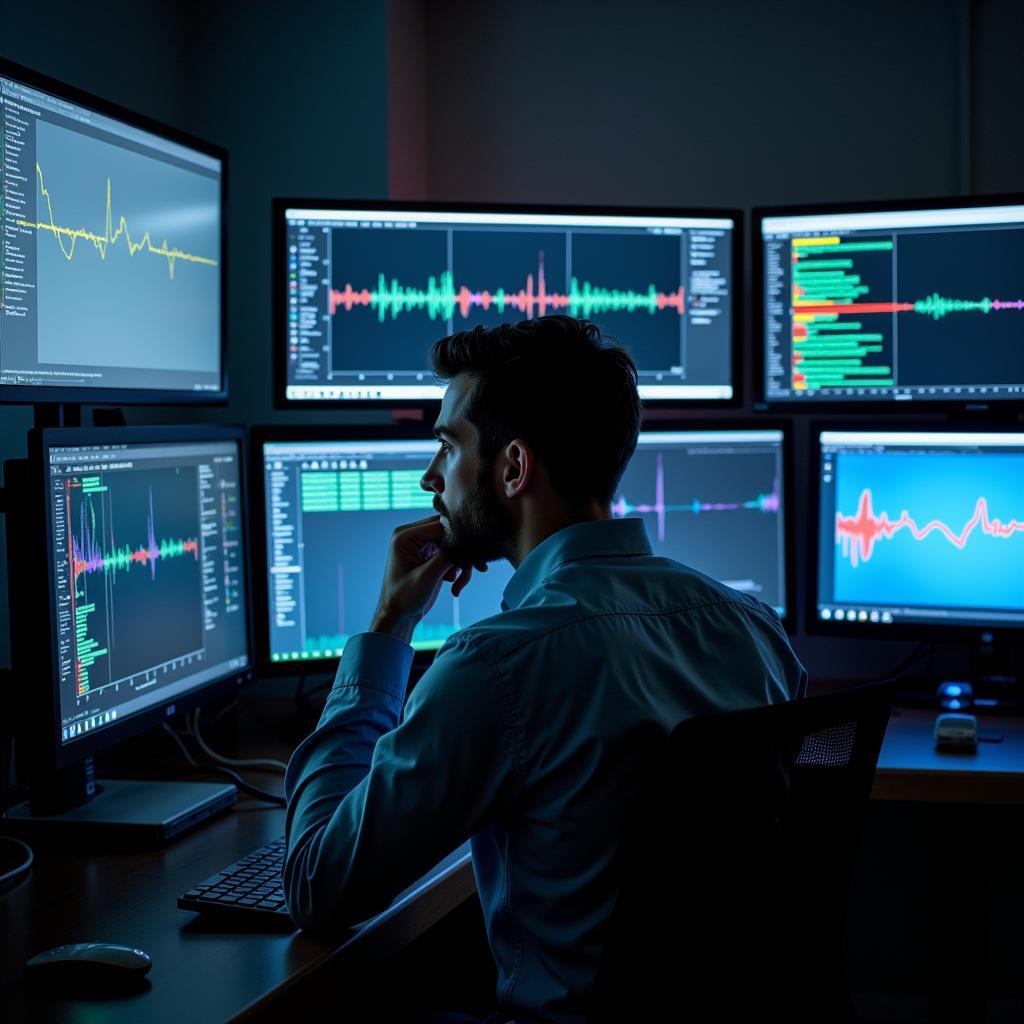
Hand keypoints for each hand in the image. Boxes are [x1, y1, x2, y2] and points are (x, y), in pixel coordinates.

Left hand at [370, 515, 486, 643]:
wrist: (398, 616)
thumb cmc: (404, 598)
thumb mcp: (427, 576)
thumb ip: (447, 556)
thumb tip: (467, 543)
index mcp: (405, 536)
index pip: (440, 525)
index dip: (459, 537)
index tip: (475, 552)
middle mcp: (412, 536)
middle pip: (448, 533)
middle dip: (463, 551)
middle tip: (480, 567)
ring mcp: (422, 545)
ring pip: (453, 544)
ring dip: (462, 563)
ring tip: (462, 583)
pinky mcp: (430, 555)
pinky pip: (451, 554)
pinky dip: (457, 568)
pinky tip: (456, 585)